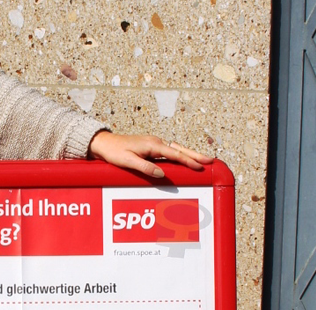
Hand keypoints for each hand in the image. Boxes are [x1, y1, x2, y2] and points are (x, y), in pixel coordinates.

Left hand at [88, 131, 213, 177]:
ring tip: (203, 160)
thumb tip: (162, 174)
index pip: (175, 153)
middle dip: (195, 155)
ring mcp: (153, 144)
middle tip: (211, 160)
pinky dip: (180, 155)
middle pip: (180, 149)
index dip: (188, 161)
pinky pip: (169, 151)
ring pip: (176, 149)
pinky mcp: (150, 147)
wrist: (104, 143)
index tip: (201, 166)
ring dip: (189, 154)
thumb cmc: (114, 152)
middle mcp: (155, 142)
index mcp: (152, 144)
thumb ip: (145, 167)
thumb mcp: (128, 161)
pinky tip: (184, 160)